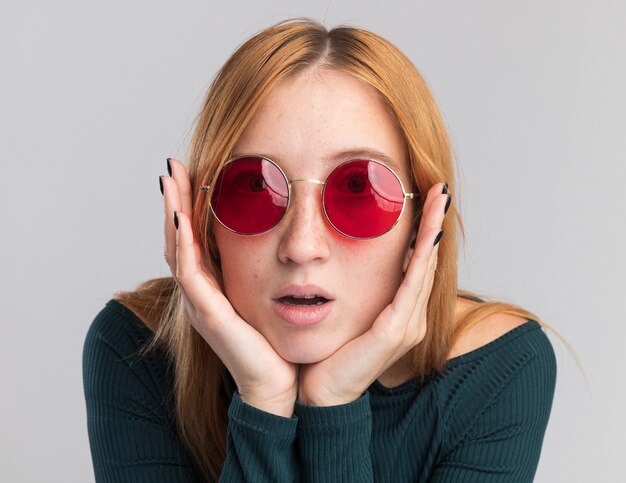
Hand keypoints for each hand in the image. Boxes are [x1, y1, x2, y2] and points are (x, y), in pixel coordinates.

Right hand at [161, 159, 297, 416]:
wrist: (278, 383)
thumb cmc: (274, 341)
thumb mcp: (265, 294)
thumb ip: (262, 269)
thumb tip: (278, 234)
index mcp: (211, 287)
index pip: (191, 239)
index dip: (186, 206)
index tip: (189, 172)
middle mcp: (199, 294)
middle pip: (177, 239)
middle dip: (173, 202)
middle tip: (171, 166)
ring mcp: (200, 304)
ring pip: (177, 251)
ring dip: (172, 214)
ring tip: (170, 181)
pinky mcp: (210, 316)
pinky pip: (191, 275)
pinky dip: (183, 246)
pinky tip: (182, 219)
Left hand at [297, 182, 447, 405]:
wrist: (322, 394)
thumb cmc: (329, 353)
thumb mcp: (346, 313)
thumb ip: (356, 291)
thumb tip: (344, 262)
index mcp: (401, 313)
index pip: (417, 264)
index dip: (425, 231)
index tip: (427, 200)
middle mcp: (411, 317)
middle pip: (427, 260)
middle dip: (433, 223)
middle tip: (439, 190)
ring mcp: (408, 325)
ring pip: (425, 267)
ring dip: (432, 231)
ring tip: (438, 199)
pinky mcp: (395, 331)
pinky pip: (412, 285)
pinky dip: (422, 256)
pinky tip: (428, 232)